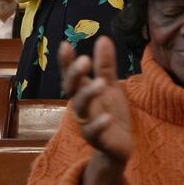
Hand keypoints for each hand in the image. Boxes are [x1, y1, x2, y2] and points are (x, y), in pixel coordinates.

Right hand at [63, 37, 133, 164]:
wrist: (119, 147)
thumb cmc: (111, 113)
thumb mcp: (111, 87)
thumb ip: (105, 65)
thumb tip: (103, 38)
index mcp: (84, 91)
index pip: (72, 74)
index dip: (66, 61)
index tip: (64, 45)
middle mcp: (81, 106)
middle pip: (71, 89)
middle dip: (74, 74)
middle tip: (84, 60)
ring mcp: (87, 123)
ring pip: (81, 108)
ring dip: (89, 94)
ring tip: (101, 83)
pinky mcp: (98, 139)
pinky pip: (94, 132)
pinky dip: (99, 124)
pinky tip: (107, 117)